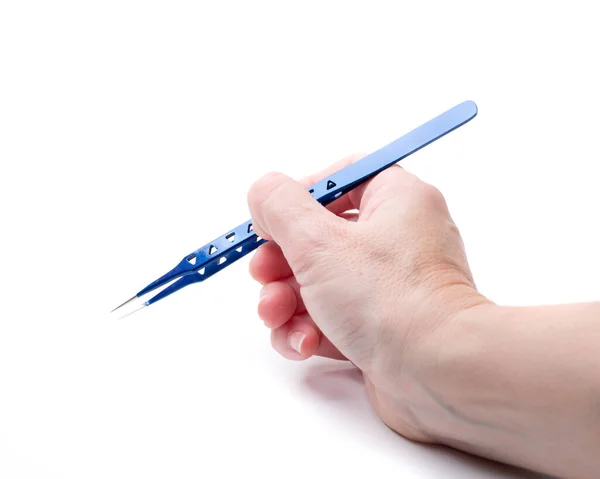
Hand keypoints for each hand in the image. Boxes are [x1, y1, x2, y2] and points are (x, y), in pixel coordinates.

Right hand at [247, 155, 487, 441]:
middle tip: (263, 277)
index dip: (297, 198)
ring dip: (286, 301)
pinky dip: (309, 329)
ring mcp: (390, 286)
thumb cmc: (391, 300)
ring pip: (319, 282)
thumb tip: (264, 193)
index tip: (269, 222)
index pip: (339, 180)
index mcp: (396, 200)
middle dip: (280, 262)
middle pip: (319, 236)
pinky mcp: (381, 326)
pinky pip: (333, 317)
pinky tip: (304, 345)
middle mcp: (397, 238)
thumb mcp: (319, 241)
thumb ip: (280, 206)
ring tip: (276, 317)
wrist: (442, 374)